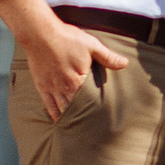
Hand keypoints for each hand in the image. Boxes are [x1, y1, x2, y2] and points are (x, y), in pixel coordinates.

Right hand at [0, 0, 126, 119]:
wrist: (40, 34)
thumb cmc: (66, 38)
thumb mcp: (91, 45)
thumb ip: (108, 57)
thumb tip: (125, 63)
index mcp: (77, 81)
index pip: (88, 102)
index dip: (94, 113)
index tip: (101, 122)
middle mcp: (63, 88)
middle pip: (74, 110)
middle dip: (82, 119)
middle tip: (90, 131)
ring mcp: (51, 88)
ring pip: (61, 109)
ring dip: (69, 119)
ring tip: (76, 129)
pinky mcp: (41, 86)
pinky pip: (47, 105)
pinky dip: (54, 114)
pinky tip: (58, 120)